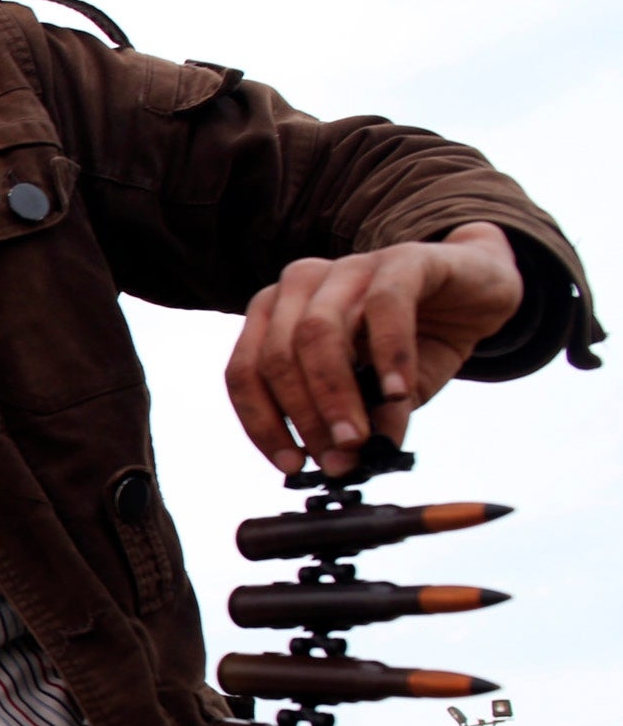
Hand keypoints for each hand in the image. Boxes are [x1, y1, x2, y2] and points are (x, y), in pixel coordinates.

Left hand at [226, 223, 522, 475]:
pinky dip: (388, 353)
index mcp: (278, 314)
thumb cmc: (418, 341)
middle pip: (278, 355)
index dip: (261, 421)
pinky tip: (397, 391)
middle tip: (335, 456)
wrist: (481, 289)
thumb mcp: (384, 392)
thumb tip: (346, 463)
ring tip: (358, 439)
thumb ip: (363, 419)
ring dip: (335, 394)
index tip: (289, 465)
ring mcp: (350, 267)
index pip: (244, 371)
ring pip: (318, 332)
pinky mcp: (404, 260)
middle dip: (304, 415)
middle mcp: (302, 286)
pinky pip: (386, 304)